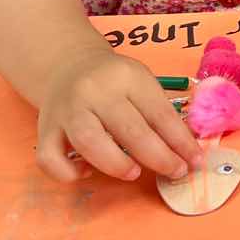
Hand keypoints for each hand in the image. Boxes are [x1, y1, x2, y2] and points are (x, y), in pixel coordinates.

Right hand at [36, 47, 203, 181]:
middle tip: (175, 171)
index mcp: (127, 77)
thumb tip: (187, 151)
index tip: (195, 160)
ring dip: (115, 164)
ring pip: (88, 142)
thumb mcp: (142, 84)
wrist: (67, 66)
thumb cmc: (114, 81)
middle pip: (129, 129)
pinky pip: (50, 159)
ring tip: (133, 173)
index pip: (159, 113)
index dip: (180, 141)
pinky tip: (88, 172)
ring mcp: (66, 111)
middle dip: (158, 157)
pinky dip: (69, 173)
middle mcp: (94, 92)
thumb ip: (161, 113)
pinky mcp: (44, 129)